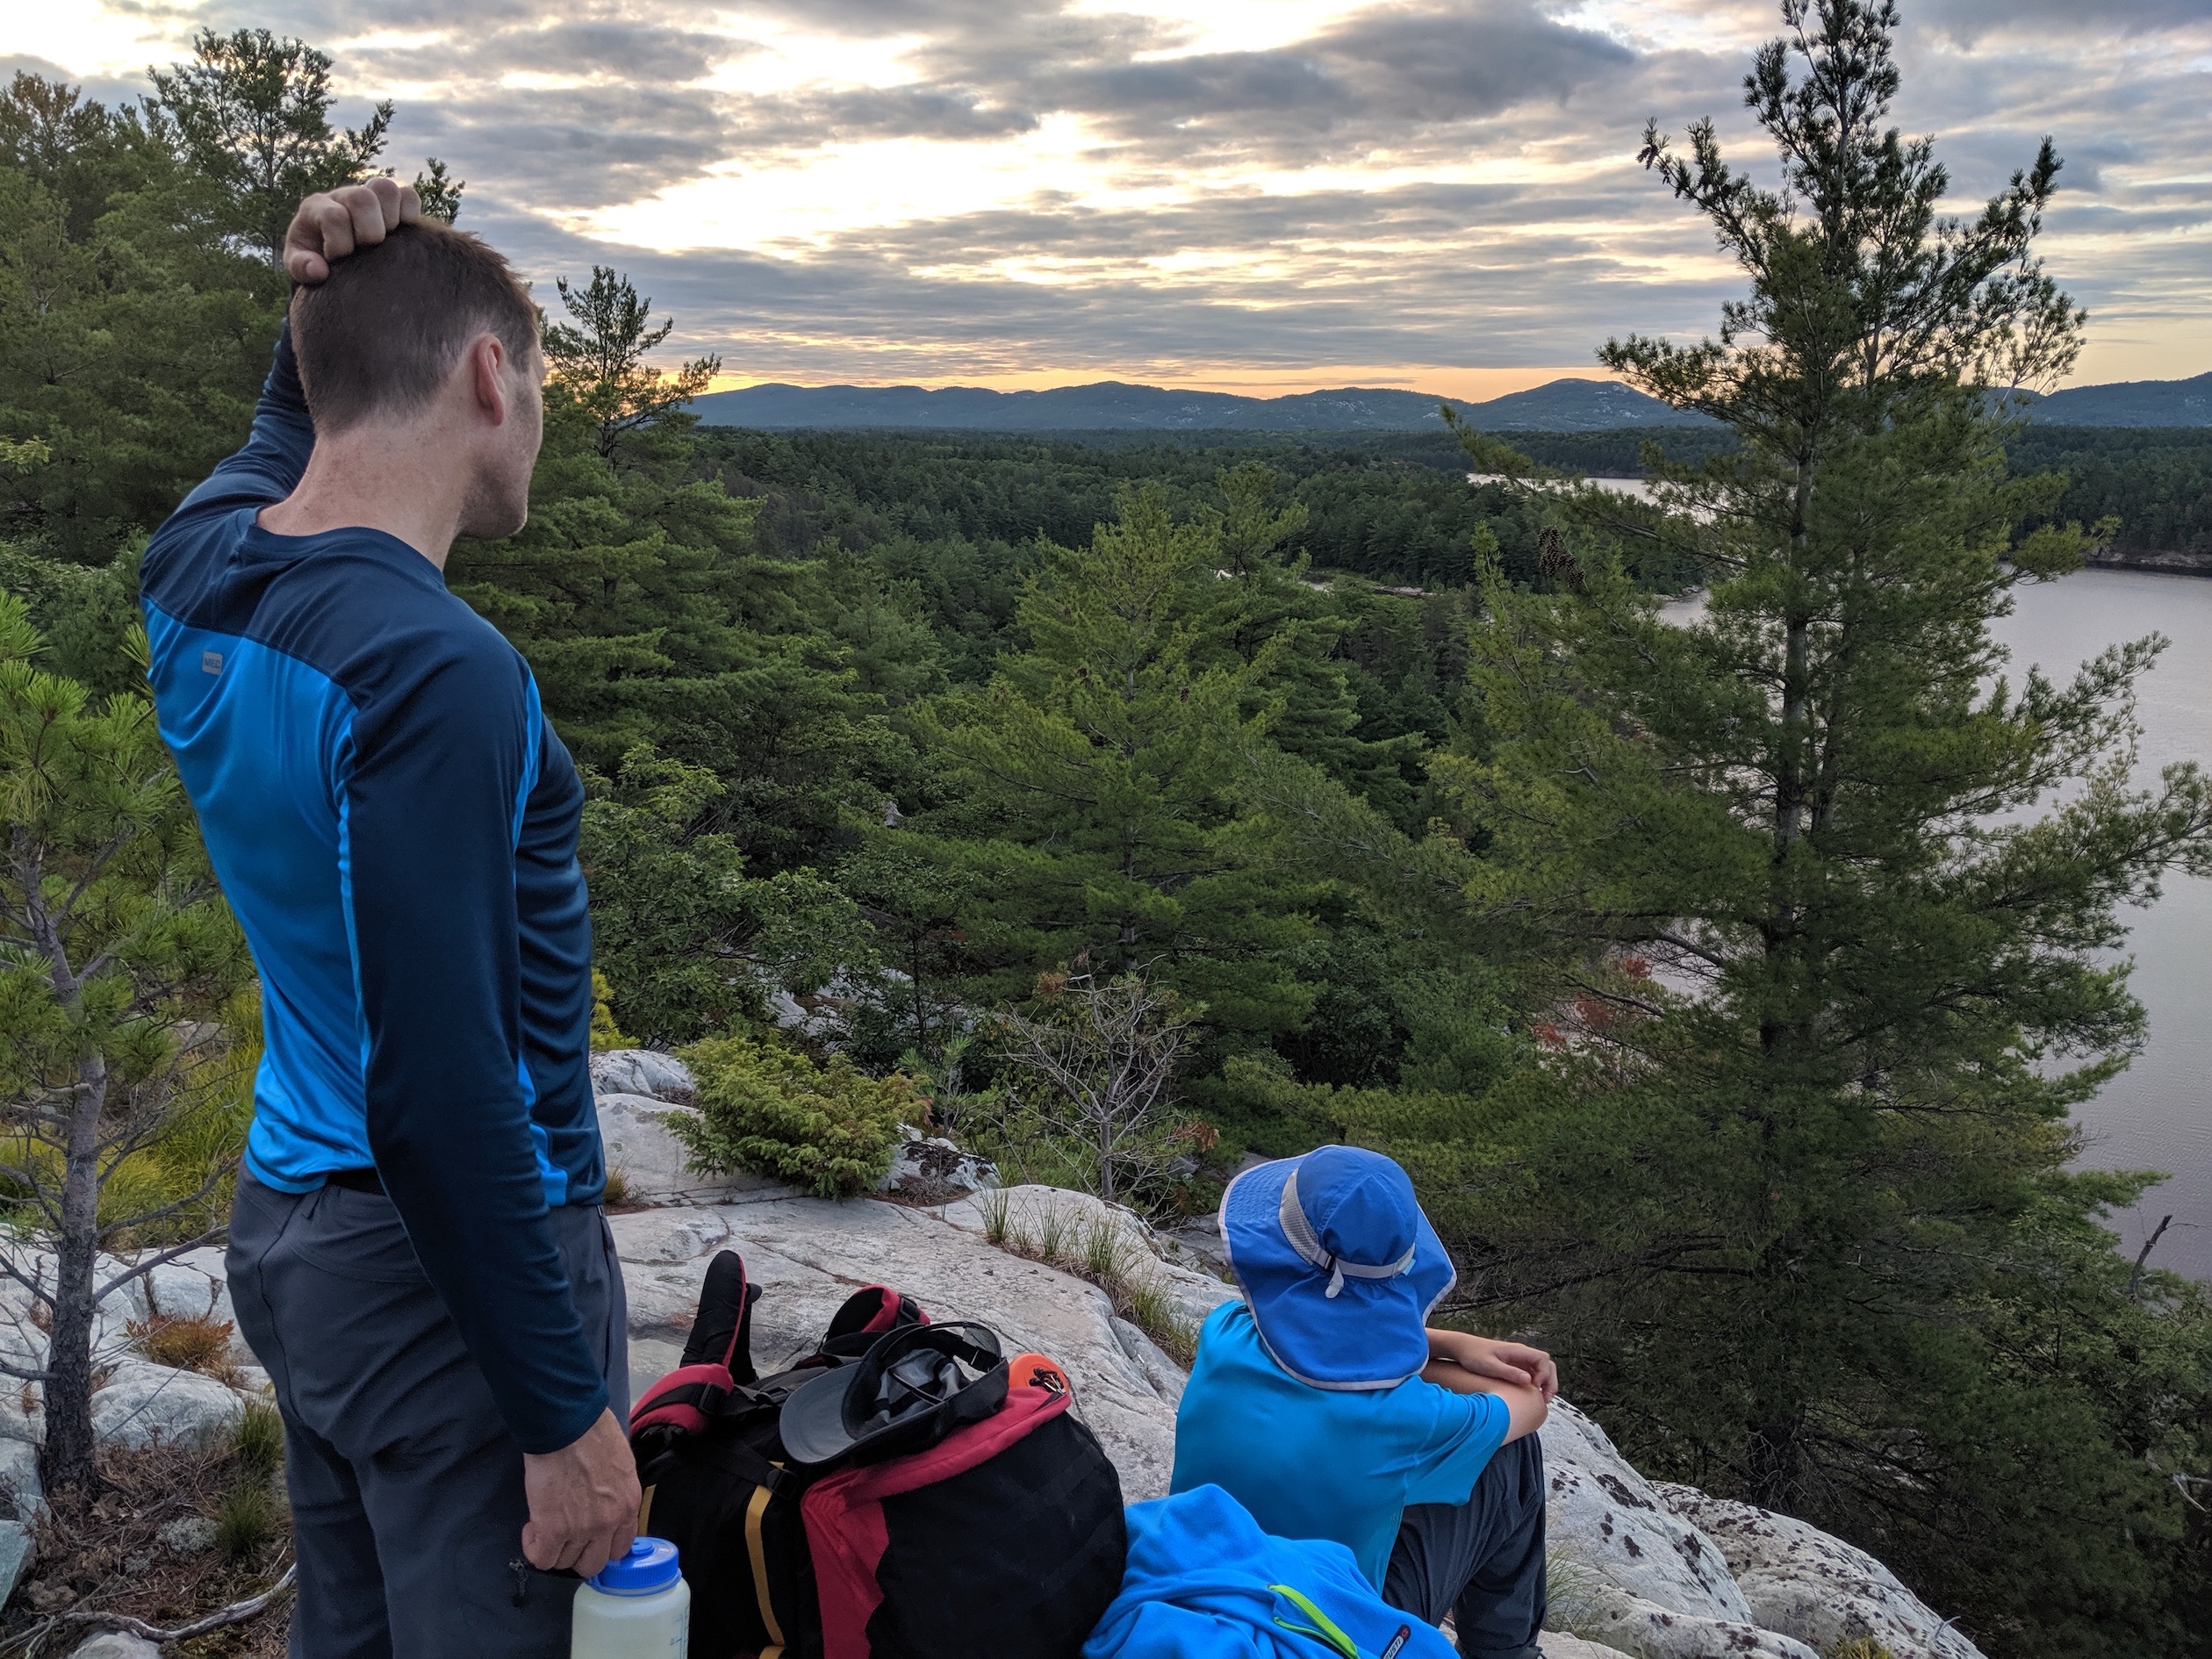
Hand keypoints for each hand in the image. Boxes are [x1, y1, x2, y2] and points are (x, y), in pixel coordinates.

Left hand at [283, 177, 420, 283]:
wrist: (332, 257)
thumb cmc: (316, 261)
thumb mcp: (299, 268)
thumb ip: (301, 267)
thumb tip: (320, 270)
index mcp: (316, 207)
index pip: (335, 216)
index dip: (341, 244)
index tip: (338, 261)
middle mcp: (343, 196)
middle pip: (362, 197)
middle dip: (370, 231)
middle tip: (366, 250)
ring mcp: (369, 195)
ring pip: (387, 188)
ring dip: (391, 218)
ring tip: (385, 240)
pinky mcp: (393, 203)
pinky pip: (409, 196)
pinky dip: (410, 214)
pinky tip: (401, 235)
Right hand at [521, 1408, 639, 1577]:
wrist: (567, 1425)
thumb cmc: (591, 1432)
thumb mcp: (619, 1465)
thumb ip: (615, 1492)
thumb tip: (602, 1503)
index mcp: (628, 1504)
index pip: (620, 1547)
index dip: (601, 1545)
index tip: (588, 1538)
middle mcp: (609, 1523)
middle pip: (593, 1563)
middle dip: (577, 1553)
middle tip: (564, 1535)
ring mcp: (582, 1529)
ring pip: (565, 1563)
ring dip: (553, 1547)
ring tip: (544, 1523)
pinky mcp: (553, 1530)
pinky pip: (542, 1558)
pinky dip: (534, 1548)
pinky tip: (532, 1528)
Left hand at [1426, 1329, 1557, 1401]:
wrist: (1462, 1348)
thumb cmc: (1474, 1356)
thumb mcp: (1490, 1366)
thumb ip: (1509, 1373)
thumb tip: (1530, 1381)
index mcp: (1518, 1351)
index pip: (1543, 1360)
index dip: (1544, 1375)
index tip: (1534, 1388)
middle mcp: (1522, 1354)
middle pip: (1547, 1365)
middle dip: (1550, 1382)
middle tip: (1546, 1399)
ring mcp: (1519, 1360)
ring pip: (1541, 1370)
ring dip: (1545, 1384)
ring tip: (1543, 1401)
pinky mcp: (1514, 1366)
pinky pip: (1532, 1374)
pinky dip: (1537, 1385)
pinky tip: (1532, 1397)